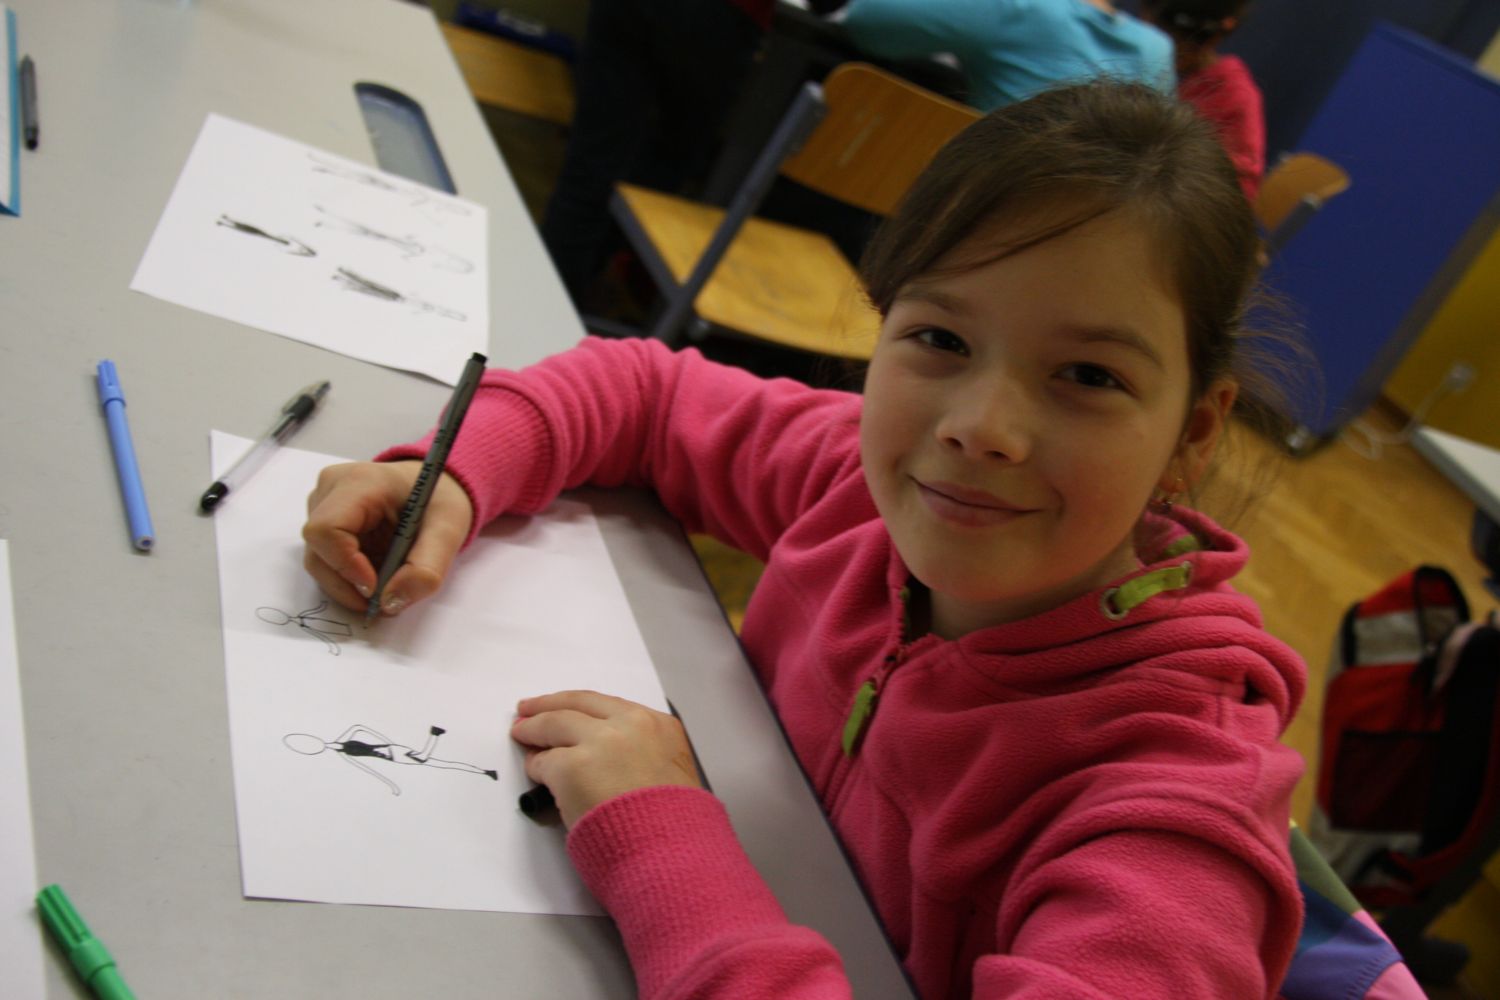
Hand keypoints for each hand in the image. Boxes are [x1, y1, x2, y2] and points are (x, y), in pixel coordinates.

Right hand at [301, 460, 473, 614]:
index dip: (345, 566)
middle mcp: (330, 490)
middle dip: (349, 585)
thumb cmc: (437, 500)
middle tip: (384, 601)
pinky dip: (349, 578)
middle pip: (318, 551)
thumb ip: (427, 568)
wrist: (430, 487)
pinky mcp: (322, 522)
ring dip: (349, 585)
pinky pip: (325, 560)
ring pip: (319, 560)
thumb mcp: (448, 530)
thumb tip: (391, 602)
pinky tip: (376, 574)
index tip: (374, 590)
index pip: (326, 529)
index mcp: (359, 482)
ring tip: (386, 585)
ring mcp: (320, 506)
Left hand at [511, 691, 701, 827]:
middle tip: (529, 709)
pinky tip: (533, 770)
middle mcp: (629, 725)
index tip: (566, 706)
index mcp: (659, 726)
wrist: (668, 851)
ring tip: (521, 733)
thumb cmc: (674, 823)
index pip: (608, 705)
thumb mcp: (673, 771)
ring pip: (554, 723)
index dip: (579, 705)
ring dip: (533, 728)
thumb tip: (606, 756)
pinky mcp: (571, 767)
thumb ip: (643, 752)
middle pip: (577, 704)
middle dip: (548, 705)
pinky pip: (543, 761)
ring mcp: (599, 742)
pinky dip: (535, 765)